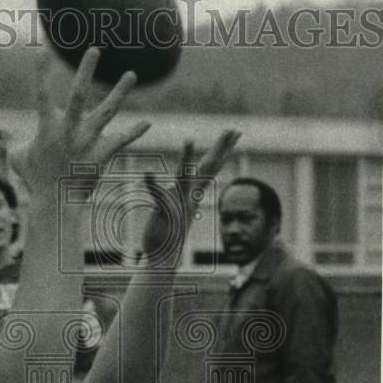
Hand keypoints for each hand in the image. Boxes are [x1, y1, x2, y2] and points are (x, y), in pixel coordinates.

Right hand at [0, 48, 151, 198]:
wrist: (55, 204)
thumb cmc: (34, 179)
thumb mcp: (16, 156)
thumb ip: (7, 139)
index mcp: (47, 127)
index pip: (41, 95)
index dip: (40, 73)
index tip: (41, 51)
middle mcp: (68, 131)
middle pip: (78, 95)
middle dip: (85, 71)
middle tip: (94, 49)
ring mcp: (86, 142)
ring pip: (106, 112)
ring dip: (119, 92)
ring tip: (131, 74)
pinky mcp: (101, 155)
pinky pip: (120, 140)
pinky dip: (133, 132)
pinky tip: (146, 123)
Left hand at [142, 129, 241, 260]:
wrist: (165, 255)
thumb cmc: (169, 228)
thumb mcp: (180, 203)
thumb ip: (186, 189)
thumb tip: (194, 179)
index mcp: (194, 191)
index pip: (212, 166)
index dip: (224, 149)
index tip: (235, 132)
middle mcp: (191, 195)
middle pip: (209, 167)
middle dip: (221, 147)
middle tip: (232, 128)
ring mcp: (179, 203)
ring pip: (184, 177)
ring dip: (186, 158)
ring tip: (188, 138)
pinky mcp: (165, 212)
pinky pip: (158, 196)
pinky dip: (152, 184)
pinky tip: (147, 173)